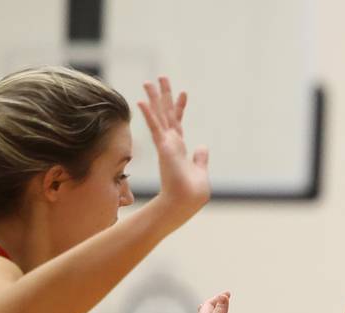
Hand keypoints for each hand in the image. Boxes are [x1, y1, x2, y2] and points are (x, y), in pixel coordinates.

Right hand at [138, 76, 209, 221]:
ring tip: (149, 81)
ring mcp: (166, 144)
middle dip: (164, 95)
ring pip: (159, 116)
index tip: (183, 92)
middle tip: (161, 77)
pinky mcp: (164, 147)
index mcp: (179, 149)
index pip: (178, 123)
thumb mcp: (201, 172)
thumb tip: (203, 146)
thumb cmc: (192, 193)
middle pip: (167, 114)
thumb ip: (200, 159)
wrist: (184, 203)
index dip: (180, 107)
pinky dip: (149, 114)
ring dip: (154, 98)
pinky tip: (141, 100)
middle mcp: (171, 144)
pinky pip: (155, 127)